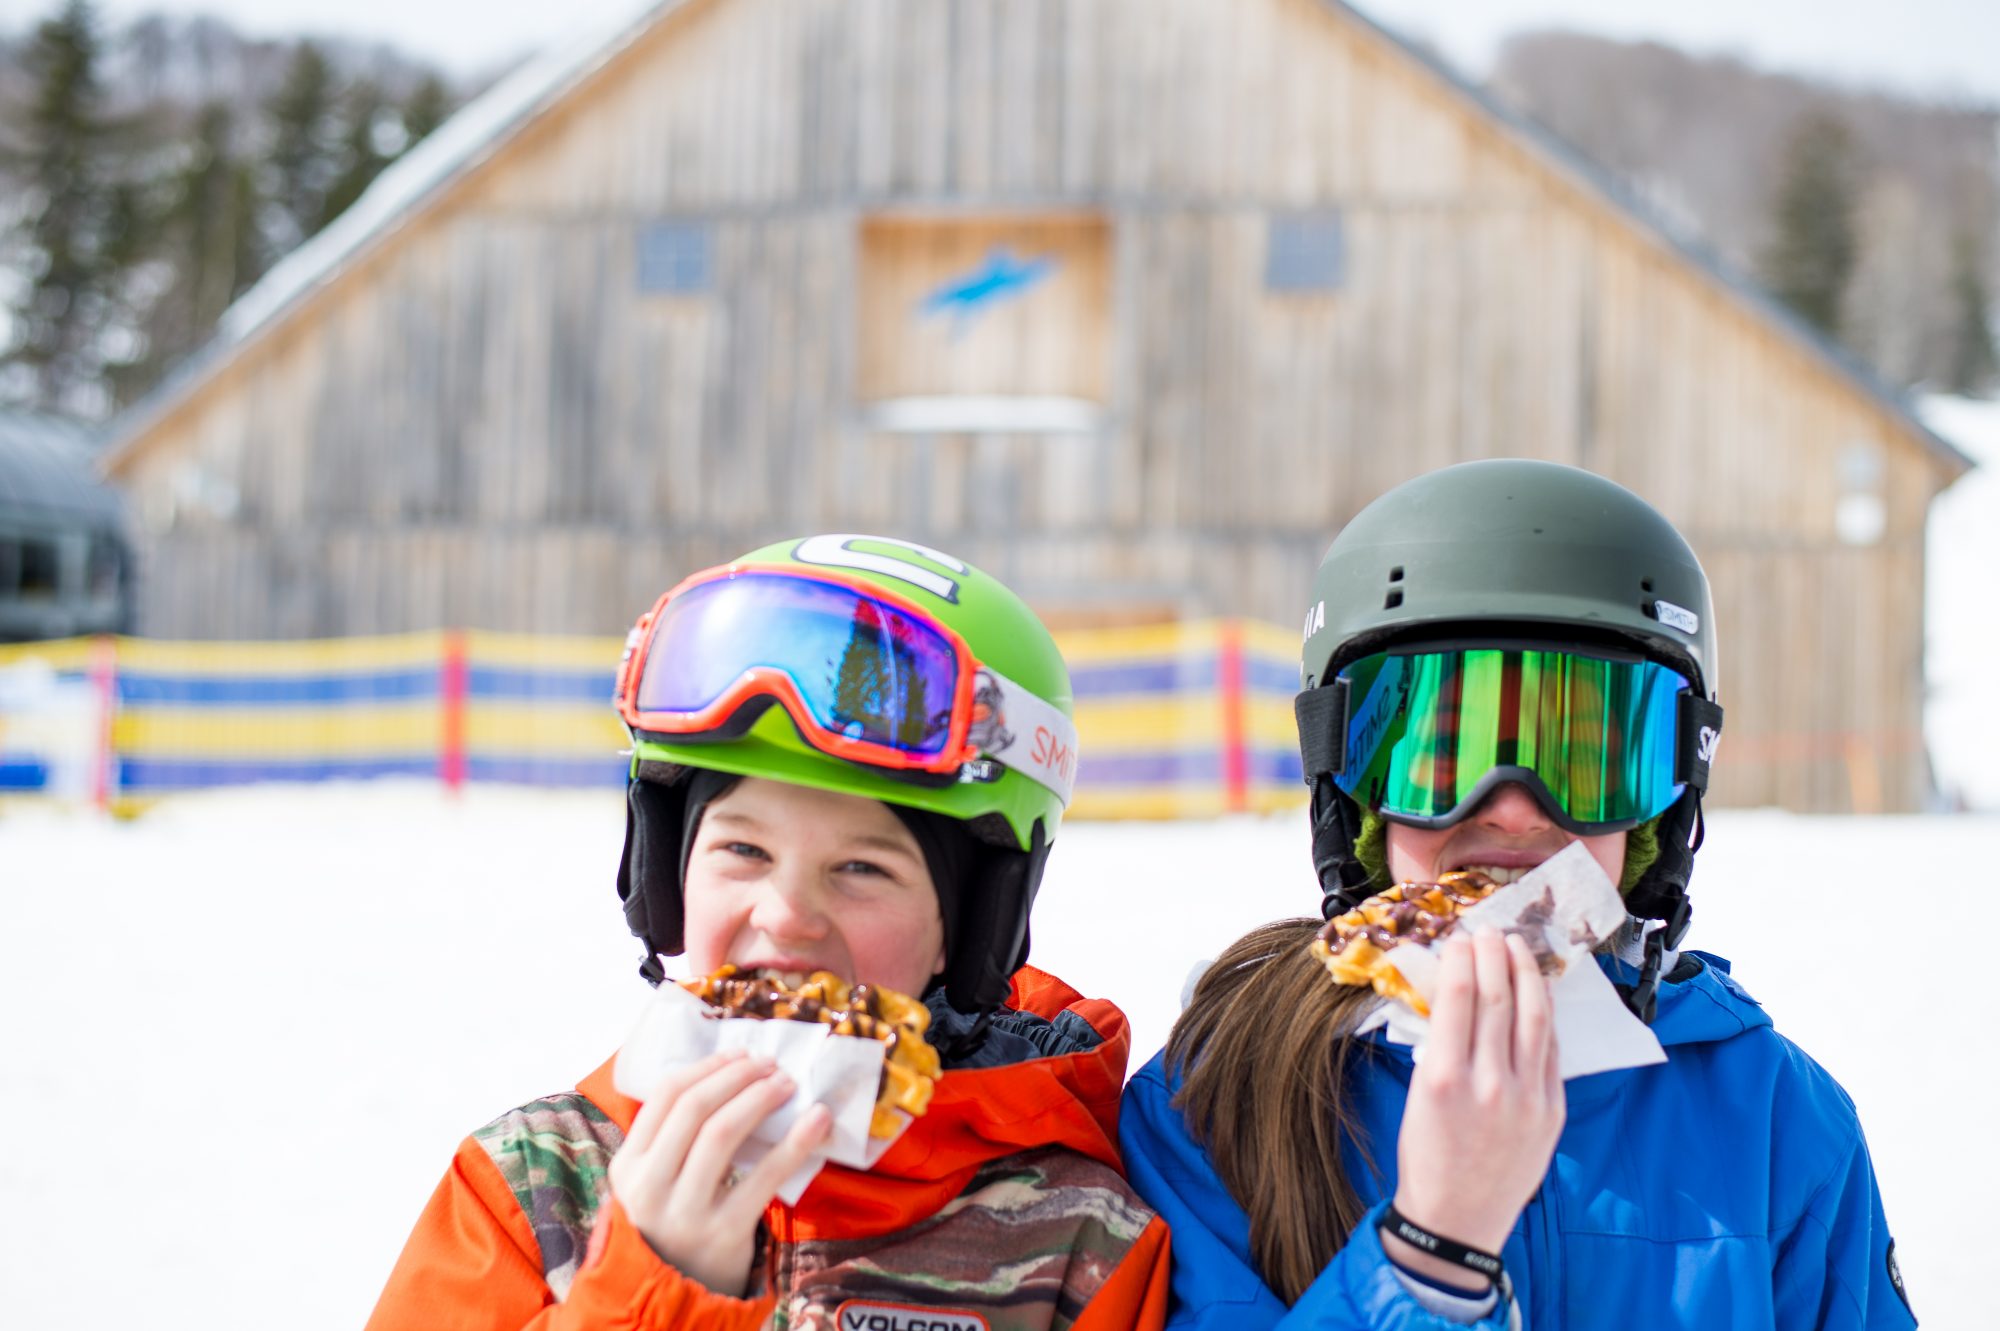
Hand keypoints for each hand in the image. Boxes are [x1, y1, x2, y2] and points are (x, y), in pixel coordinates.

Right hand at [609, 1049, 833, 1295]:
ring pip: (723, 1133)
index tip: (740, 1054)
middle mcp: (649, 1187)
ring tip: (787, 1084)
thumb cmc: (672, 1225)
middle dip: (738, 1076)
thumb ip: (671, 1139)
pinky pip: (765, 1177)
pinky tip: (817, 1120)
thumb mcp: (651, 1183)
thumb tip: (727, 1075)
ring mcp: (685, 1212)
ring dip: (760, 1098)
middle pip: (695, 1108)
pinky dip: (795, 1142)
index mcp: (628, 1166)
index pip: (666, 1095)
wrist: (674, 1296)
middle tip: (770, 1064)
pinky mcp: (724, 1233)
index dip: (708, 1066)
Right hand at [1387, 931, 1562, 1289]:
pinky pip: (1551, 1051)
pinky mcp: (1551, 1111)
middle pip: (1498, 1001)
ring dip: (1525, 975)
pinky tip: (1536, 993)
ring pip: (1533, 1019)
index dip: (1460, 962)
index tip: (1458, 938)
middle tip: (1488, 931)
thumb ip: (1441, 1049)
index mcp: (1445, 1080)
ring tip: (1517, 947)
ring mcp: (1527, 1098)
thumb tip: (1454, 995)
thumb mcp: (1419, 1098)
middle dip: (1493, 957)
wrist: (1459, 1219)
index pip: (1457, 1001)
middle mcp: (1490, 1085)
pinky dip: (1543, 1015)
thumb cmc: (1427, 1157)